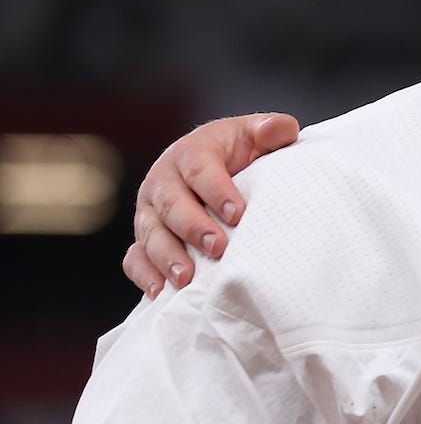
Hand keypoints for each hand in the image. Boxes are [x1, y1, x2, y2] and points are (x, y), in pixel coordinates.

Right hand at [125, 113, 300, 294]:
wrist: (220, 171)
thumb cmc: (242, 154)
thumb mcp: (257, 136)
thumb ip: (271, 130)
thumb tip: (281, 129)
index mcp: (192, 152)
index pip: (201, 169)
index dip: (217, 191)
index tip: (238, 214)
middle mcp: (163, 180)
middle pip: (171, 204)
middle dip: (192, 227)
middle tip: (217, 248)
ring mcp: (149, 211)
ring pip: (150, 233)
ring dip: (167, 257)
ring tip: (187, 279)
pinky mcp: (144, 238)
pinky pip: (135, 258)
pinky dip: (146, 275)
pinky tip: (163, 294)